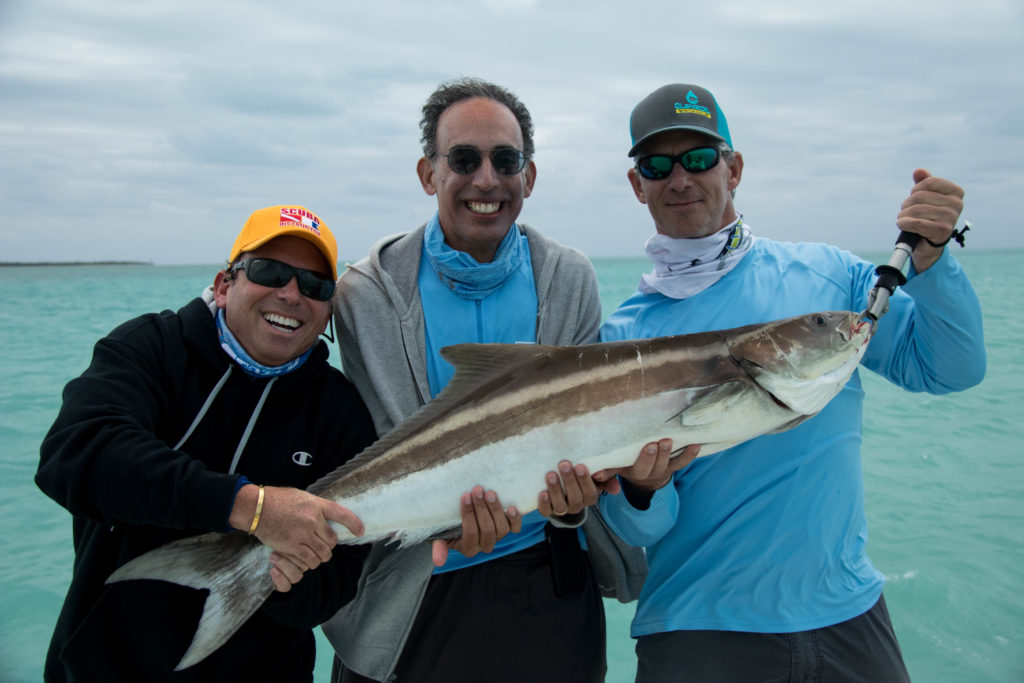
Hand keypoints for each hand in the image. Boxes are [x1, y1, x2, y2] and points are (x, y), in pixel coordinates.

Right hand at [231, 485, 363, 589]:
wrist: (257, 508)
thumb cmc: (277, 499)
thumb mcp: (302, 496)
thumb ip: (315, 507)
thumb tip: (325, 516)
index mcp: (317, 505)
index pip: (342, 514)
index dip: (354, 524)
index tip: (360, 531)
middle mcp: (314, 520)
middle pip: (332, 541)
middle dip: (330, 546)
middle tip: (324, 545)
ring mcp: (304, 534)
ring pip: (323, 553)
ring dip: (321, 556)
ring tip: (316, 553)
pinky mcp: (292, 546)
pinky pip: (309, 559)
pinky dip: (310, 561)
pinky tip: (307, 558)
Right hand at [431, 486, 521, 566]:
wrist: (462, 517)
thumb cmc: (448, 526)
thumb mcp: (440, 536)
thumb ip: (439, 547)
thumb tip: (438, 562)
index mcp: (468, 548)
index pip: (470, 533)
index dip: (468, 515)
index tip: (464, 496)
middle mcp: (485, 545)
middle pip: (487, 529)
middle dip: (482, 508)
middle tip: (477, 490)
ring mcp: (498, 537)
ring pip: (502, 529)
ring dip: (496, 510)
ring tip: (490, 493)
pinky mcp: (508, 528)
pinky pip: (515, 528)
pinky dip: (515, 519)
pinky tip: (512, 508)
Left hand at [537, 460, 599, 518]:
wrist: (562, 483)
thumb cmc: (580, 474)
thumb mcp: (594, 473)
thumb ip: (604, 473)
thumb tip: (600, 474)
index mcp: (589, 497)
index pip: (590, 494)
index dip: (585, 481)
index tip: (580, 466)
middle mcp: (577, 506)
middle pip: (575, 498)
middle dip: (569, 481)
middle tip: (564, 464)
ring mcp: (562, 509)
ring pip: (560, 505)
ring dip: (556, 490)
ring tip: (551, 475)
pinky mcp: (548, 510)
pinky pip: (546, 510)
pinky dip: (544, 503)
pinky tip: (543, 492)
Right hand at [592, 439, 699, 493]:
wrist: (645, 478)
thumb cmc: (627, 464)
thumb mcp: (616, 467)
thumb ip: (606, 469)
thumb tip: (594, 472)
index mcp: (631, 472)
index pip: (634, 468)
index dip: (639, 459)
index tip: (641, 447)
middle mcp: (647, 473)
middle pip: (649, 467)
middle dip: (652, 455)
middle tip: (654, 443)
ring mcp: (661, 470)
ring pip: (666, 464)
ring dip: (668, 454)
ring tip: (669, 441)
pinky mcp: (673, 467)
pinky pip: (683, 463)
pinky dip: (690, 455)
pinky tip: (696, 444)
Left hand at [896, 168, 964, 272]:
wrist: (928, 244)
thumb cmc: (927, 217)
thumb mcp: (926, 197)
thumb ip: (923, 182)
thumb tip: (919, 171)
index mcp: (956, 192)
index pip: (929, 182)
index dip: (915, 190)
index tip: (914, 198)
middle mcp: (957, 204)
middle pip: (919, 196)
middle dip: (906, 204)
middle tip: (905, 211)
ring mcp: (951, 218)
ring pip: (916, 210)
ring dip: (903, 215)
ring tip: (903, 219)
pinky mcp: (942, 231)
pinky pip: (916, 223)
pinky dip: (904, 223)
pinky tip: (902, 224)